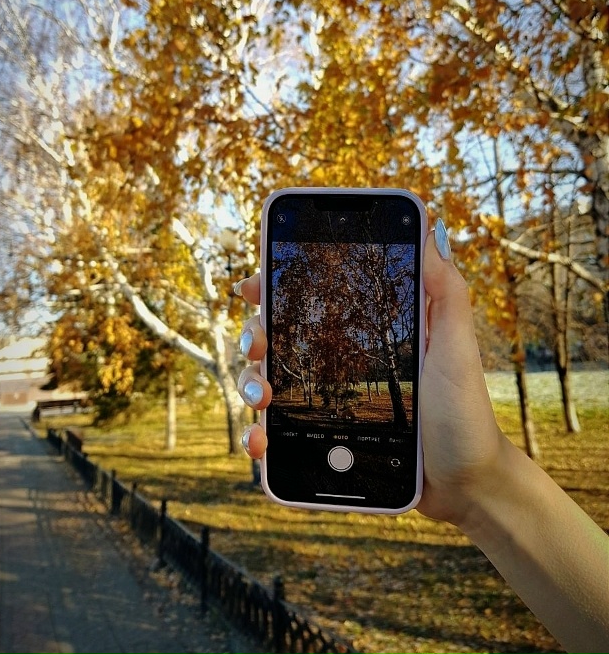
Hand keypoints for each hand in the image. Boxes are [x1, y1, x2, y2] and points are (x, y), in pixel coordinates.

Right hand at [234, 221, 503, 525]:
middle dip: (255, 336)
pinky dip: (258, 436)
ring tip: (260, 397)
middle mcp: (341, 364)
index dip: (277, 287)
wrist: (465, 484)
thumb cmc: (465, 411)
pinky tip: (260, 441)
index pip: (313, 301)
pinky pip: (279, 436)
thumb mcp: (456, 345)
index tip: (255, 285)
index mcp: (365, 334)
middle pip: (279, 339)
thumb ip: (445, 292)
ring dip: (249, 383)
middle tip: (257, 346)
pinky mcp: (324, 443)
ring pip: (268, 383)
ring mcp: (329, 404)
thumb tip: (428, 232)